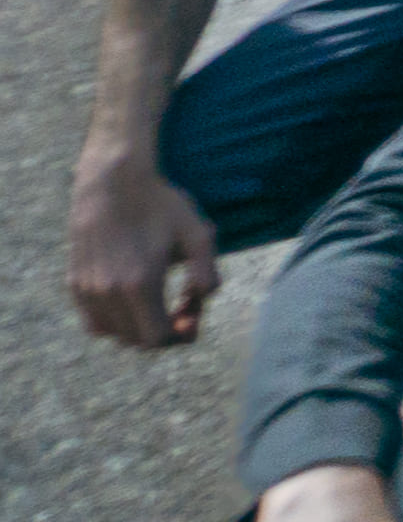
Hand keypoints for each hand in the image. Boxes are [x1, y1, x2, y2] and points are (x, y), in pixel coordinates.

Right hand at [67, 151, 220, 349]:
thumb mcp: (198, 234)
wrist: (113, 181)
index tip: (193, 316)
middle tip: (182, 305)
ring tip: (158, 302)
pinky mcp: (74, 281)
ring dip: (139, 327)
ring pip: (114, 333)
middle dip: (164, 331)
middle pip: (137, 340)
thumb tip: (202, 299)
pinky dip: (115, 320)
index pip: (157, 338)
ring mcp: (87, 289)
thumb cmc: (161, 205)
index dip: (180, 335)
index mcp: (140, 285)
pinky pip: (94, 320)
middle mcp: (108, 292)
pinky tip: (134, 298)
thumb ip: (207, 273)